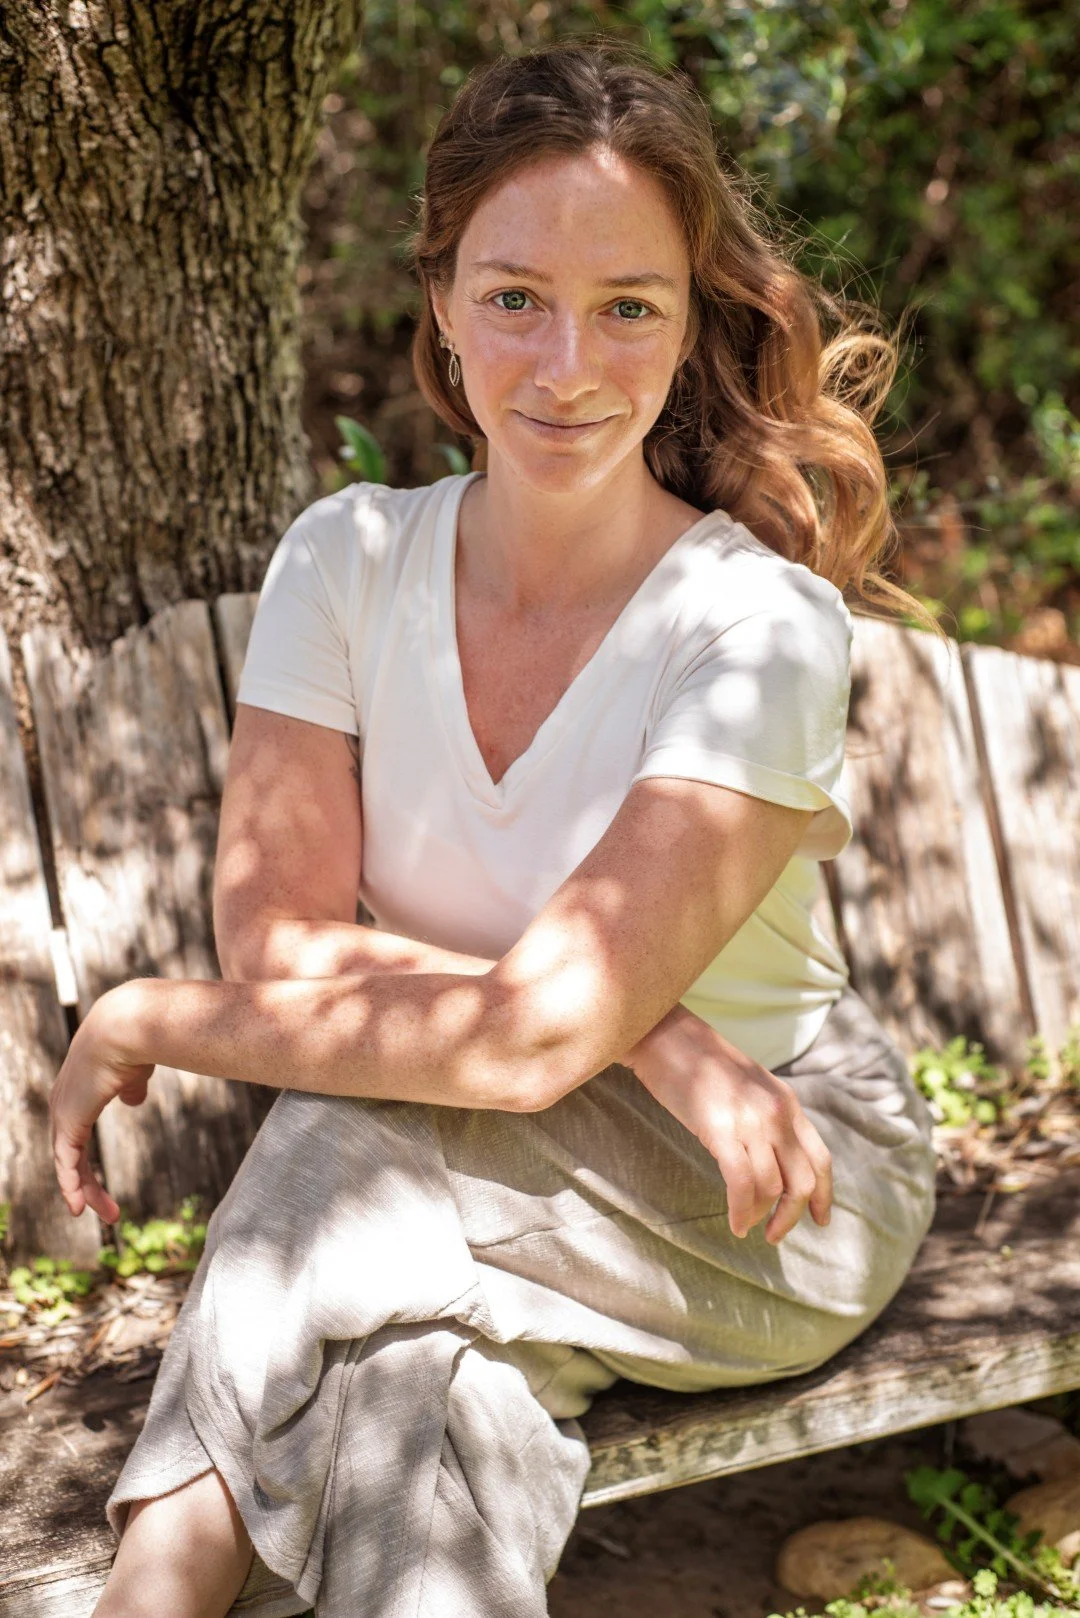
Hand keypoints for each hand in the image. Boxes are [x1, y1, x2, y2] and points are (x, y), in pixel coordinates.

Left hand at [49, 988, 155, 1222]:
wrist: (128, 1026)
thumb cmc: (138, 1041)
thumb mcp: (135, 1070)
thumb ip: (131, 1087)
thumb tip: (134, 1100)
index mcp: (77, 1090)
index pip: (74, 1135)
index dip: (84, 1161)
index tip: (98, 1183)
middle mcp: (63, 1102)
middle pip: (69, 1154)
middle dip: (87, 1184)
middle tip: (108, 1210)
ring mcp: (63, 1112)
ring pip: (68, 1163)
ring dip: (85, 1192)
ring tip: (108, 1215)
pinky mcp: (69, 1121)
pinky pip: (67, 1163)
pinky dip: (72, 1187)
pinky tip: (79, 1207)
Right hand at [623, 1004, 831, 1245]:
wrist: (665, 1036)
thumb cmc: (699, 1063)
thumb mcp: (749, 1087)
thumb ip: (768, 1117)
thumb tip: (773, 1160)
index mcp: (787, 1103)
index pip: (820, 1159)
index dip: (823, 1195)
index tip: (820, 1220)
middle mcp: (777, 1114)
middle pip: (803, 1181)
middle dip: (791, 1216)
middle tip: (775, 1235)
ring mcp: (751, 1122)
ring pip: (772, 1187)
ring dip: (760, 1215)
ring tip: (746, 1226)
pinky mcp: (721, 1131)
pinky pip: (741, 1184)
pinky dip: (740, 1211)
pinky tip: (734, 1224)